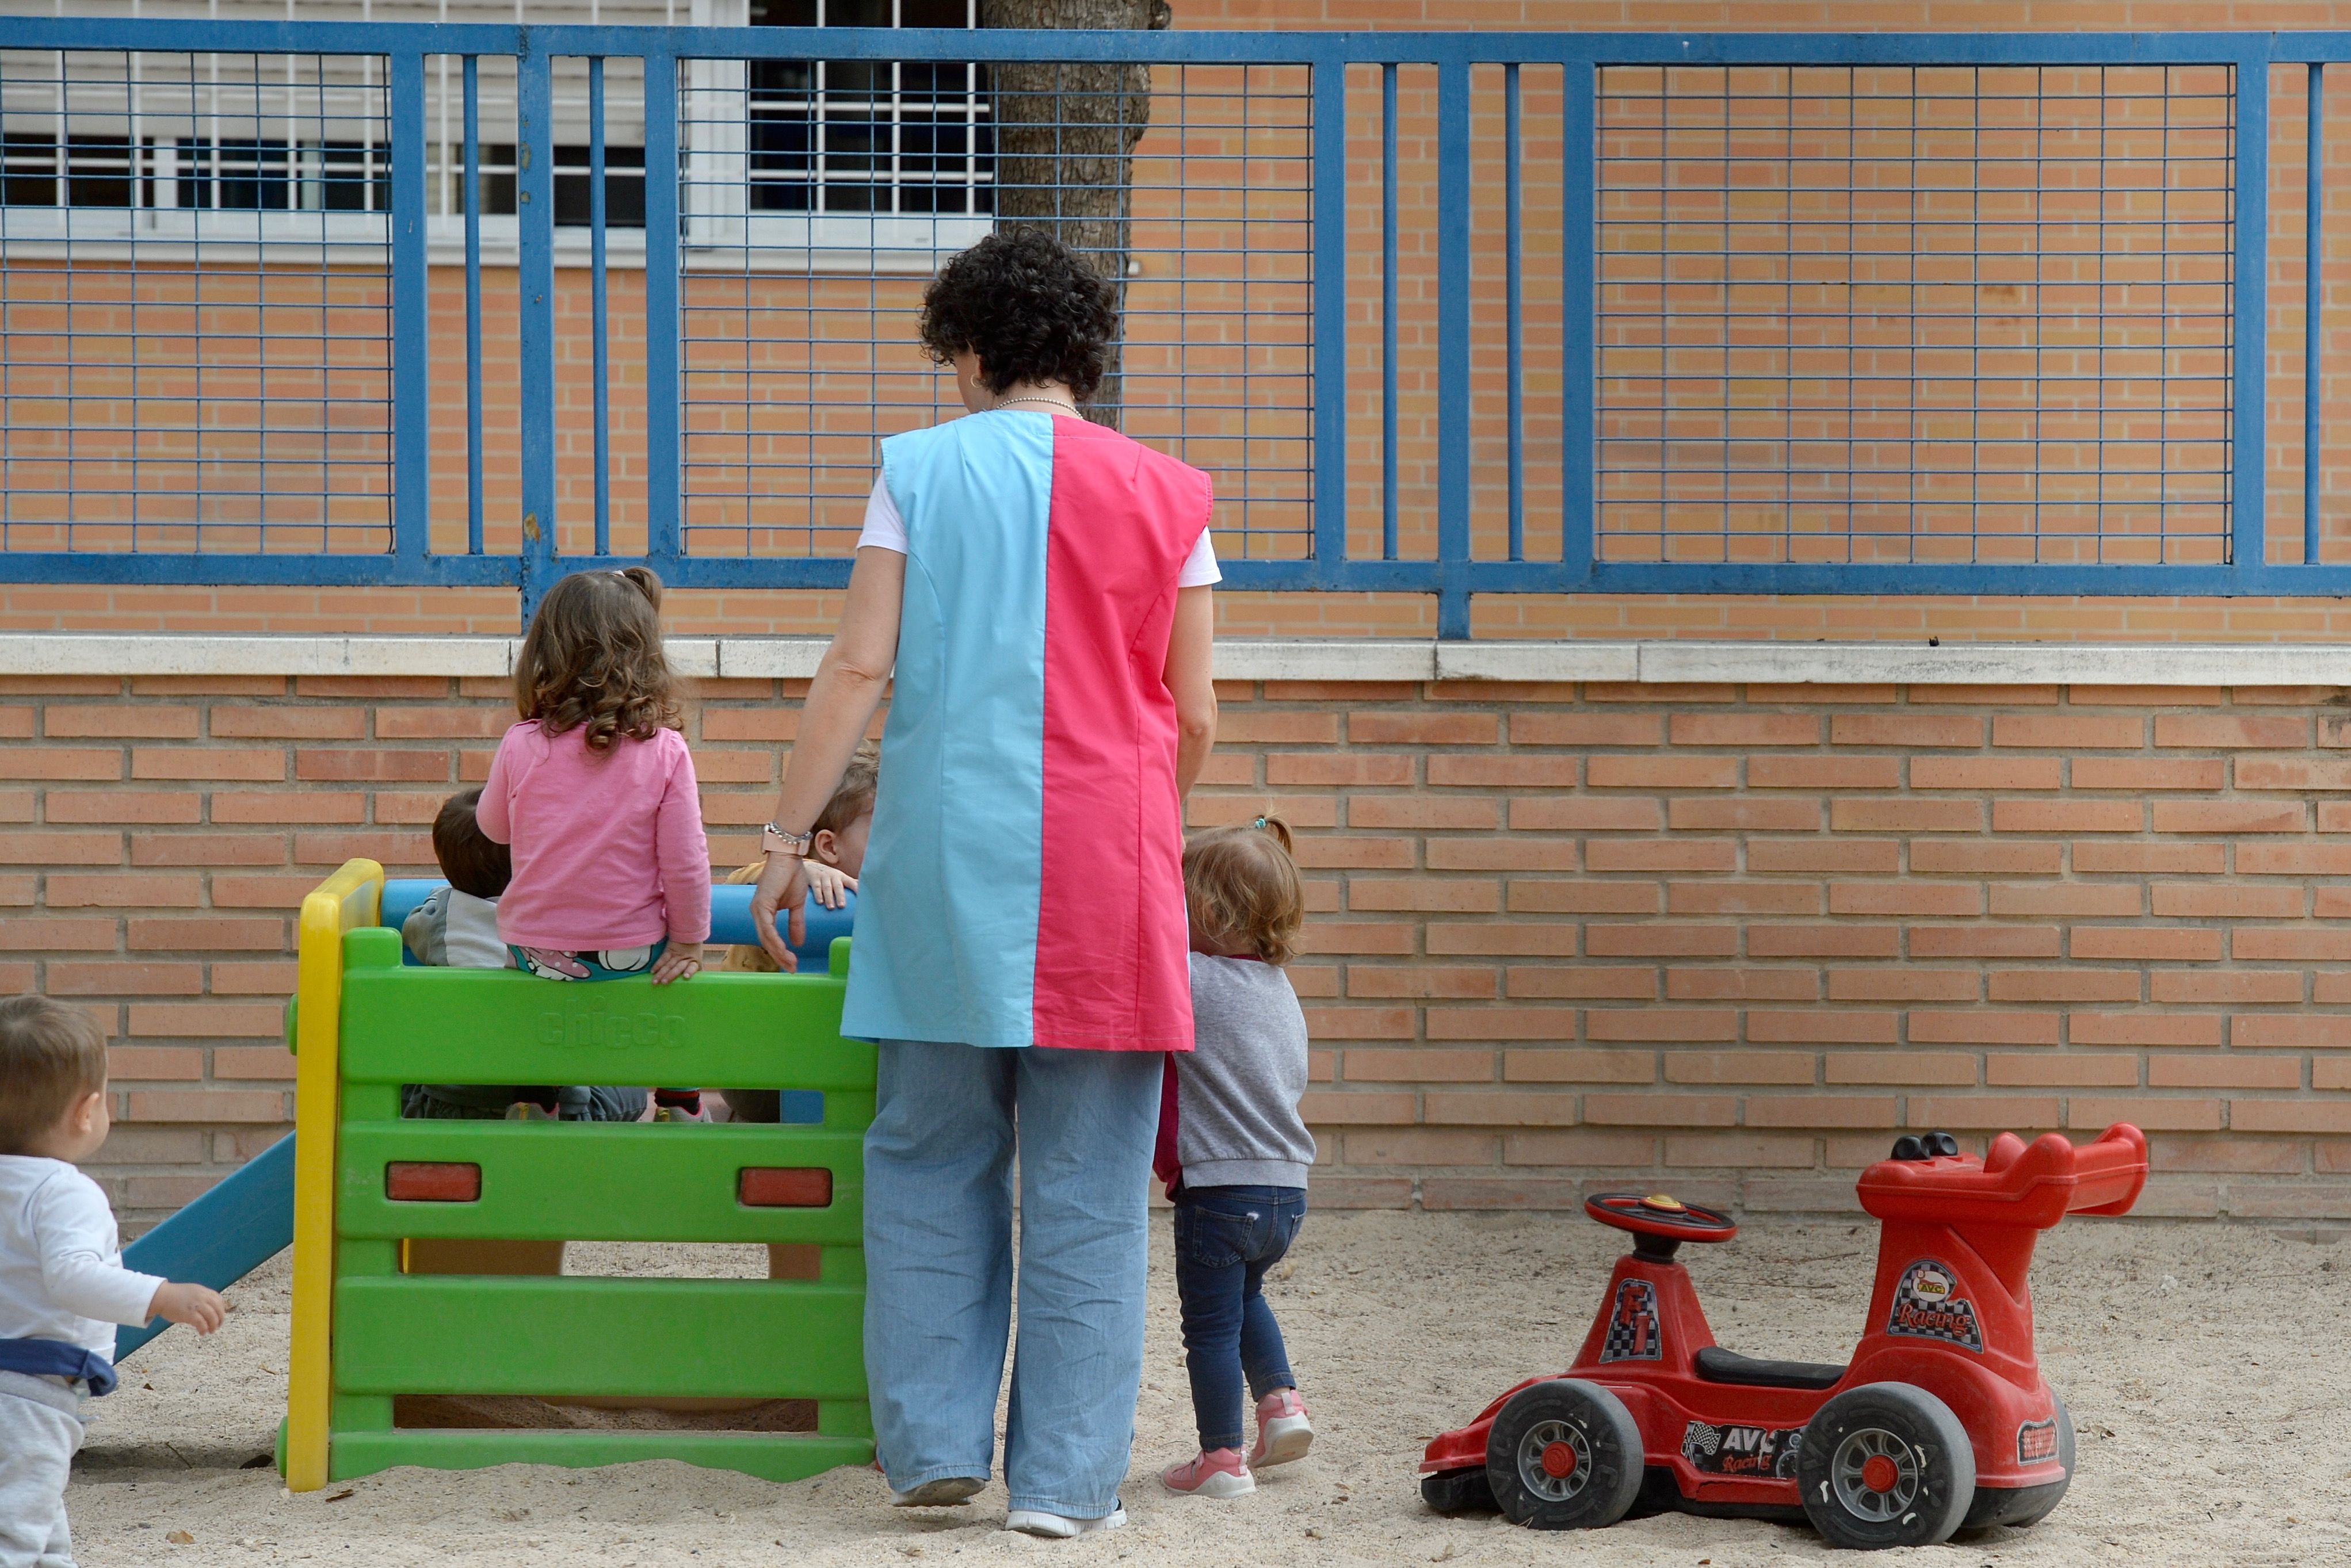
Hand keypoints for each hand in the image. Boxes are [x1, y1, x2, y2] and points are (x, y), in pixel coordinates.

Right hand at [150, 1281, 226, 1334]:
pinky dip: (204, 1329)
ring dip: (213, 1325)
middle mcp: (202, 1297)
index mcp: (203, 1291)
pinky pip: (201, 1323)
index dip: (221, 1309)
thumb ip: (201, 1298)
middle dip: (220, 1318)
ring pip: (212, 1316)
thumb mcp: (192, 1292)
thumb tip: (209, 1309)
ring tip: (211, 1331)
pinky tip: (202, 1333)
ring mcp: (197, 1305)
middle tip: (218, 1326)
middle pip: (218, 1309)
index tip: (220, 1316)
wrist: (161, 1296)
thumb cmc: (174, 1295)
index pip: (219, 1300)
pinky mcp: (189, 1314)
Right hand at [649, 946, 703, 985]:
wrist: (689, 934)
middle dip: (670, 975)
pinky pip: (662, 958)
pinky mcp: (669, 951)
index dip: (689, 971)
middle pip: (677, 968)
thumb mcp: (698, 960)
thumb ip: (697, 969)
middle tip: (664, 982)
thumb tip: (700, 981)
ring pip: (668, 965)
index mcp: (694, 962)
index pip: (692, 967)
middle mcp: (685, 959)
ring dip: (661, 973)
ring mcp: (676, 955)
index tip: (686, 976)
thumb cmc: (694, 951)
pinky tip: (652, 971)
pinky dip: (657, 965)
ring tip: (655, 981)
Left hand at [748, 853, 808, 971]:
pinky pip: (767, 927)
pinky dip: (774, 939)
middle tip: (792, 968)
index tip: (793, 964)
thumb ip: (796, 923)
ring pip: (765, 937)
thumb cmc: (792, 876)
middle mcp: (758, 912)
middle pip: (766, 941)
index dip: (781, 952)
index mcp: (764, 913)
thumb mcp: (797, 905)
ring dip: (778, 951)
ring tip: (790, 962)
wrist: (790, 858)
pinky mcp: (761, 904)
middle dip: (780, 956)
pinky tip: (784, 949)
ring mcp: (758, 909)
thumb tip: (798, 943)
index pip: (770, 938)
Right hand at [803, 860, 858, 909]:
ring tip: (831, 908)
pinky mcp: (813, 879)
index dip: (857, 889)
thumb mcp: (841, 879)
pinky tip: (819, 902)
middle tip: (842, 906)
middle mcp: (834, 876)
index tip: (862, 897)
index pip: (852, 883)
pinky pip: (816, 887)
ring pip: (827, 888)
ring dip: (829, 898)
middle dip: (840, 896)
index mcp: (842, 877)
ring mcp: (823, 877)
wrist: (810, 867)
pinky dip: (817, 894)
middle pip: (838, 886)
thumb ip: (852, 884)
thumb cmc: (830, 877)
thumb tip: (867, 892)